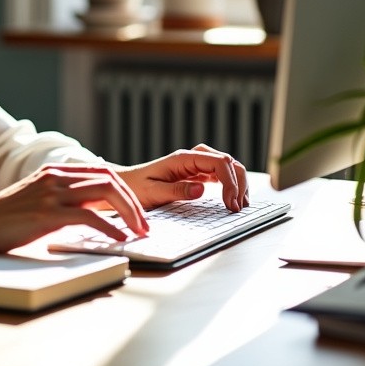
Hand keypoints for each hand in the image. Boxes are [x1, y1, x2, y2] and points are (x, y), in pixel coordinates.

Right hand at [0, 163, 148, 251]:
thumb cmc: (8, 218)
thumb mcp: (40, 200)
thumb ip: (64, 198)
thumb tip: (96, 210)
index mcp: (55, 171)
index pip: (102, 172)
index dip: (125, 191)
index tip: (136, 212)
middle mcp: (56, 177)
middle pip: (110, 179)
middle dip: (134, 202)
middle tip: (144, 225)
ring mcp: (52, 193)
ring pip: (105, 191)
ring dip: (129, 213)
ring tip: (139, 232)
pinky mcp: (48, 212)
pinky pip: (89, 214)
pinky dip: (110, 226)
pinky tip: (119, 238)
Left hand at [116, 143, 249, 212]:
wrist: (125, 184)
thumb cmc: (135, 188)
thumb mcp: (152, 192)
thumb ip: (176, 191)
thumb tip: (201, 189)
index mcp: (182, 159)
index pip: (218, 162)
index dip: (230, 182)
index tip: (230, 203)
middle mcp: (192, 158)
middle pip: (228, 161)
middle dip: (238, 183)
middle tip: (236, 207)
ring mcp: (195, 165)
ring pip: (227, 166)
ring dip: (238, 183)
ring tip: (239, 205)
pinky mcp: (196, 173)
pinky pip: (220, 174)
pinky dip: (231, 185)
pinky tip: (233, 199)